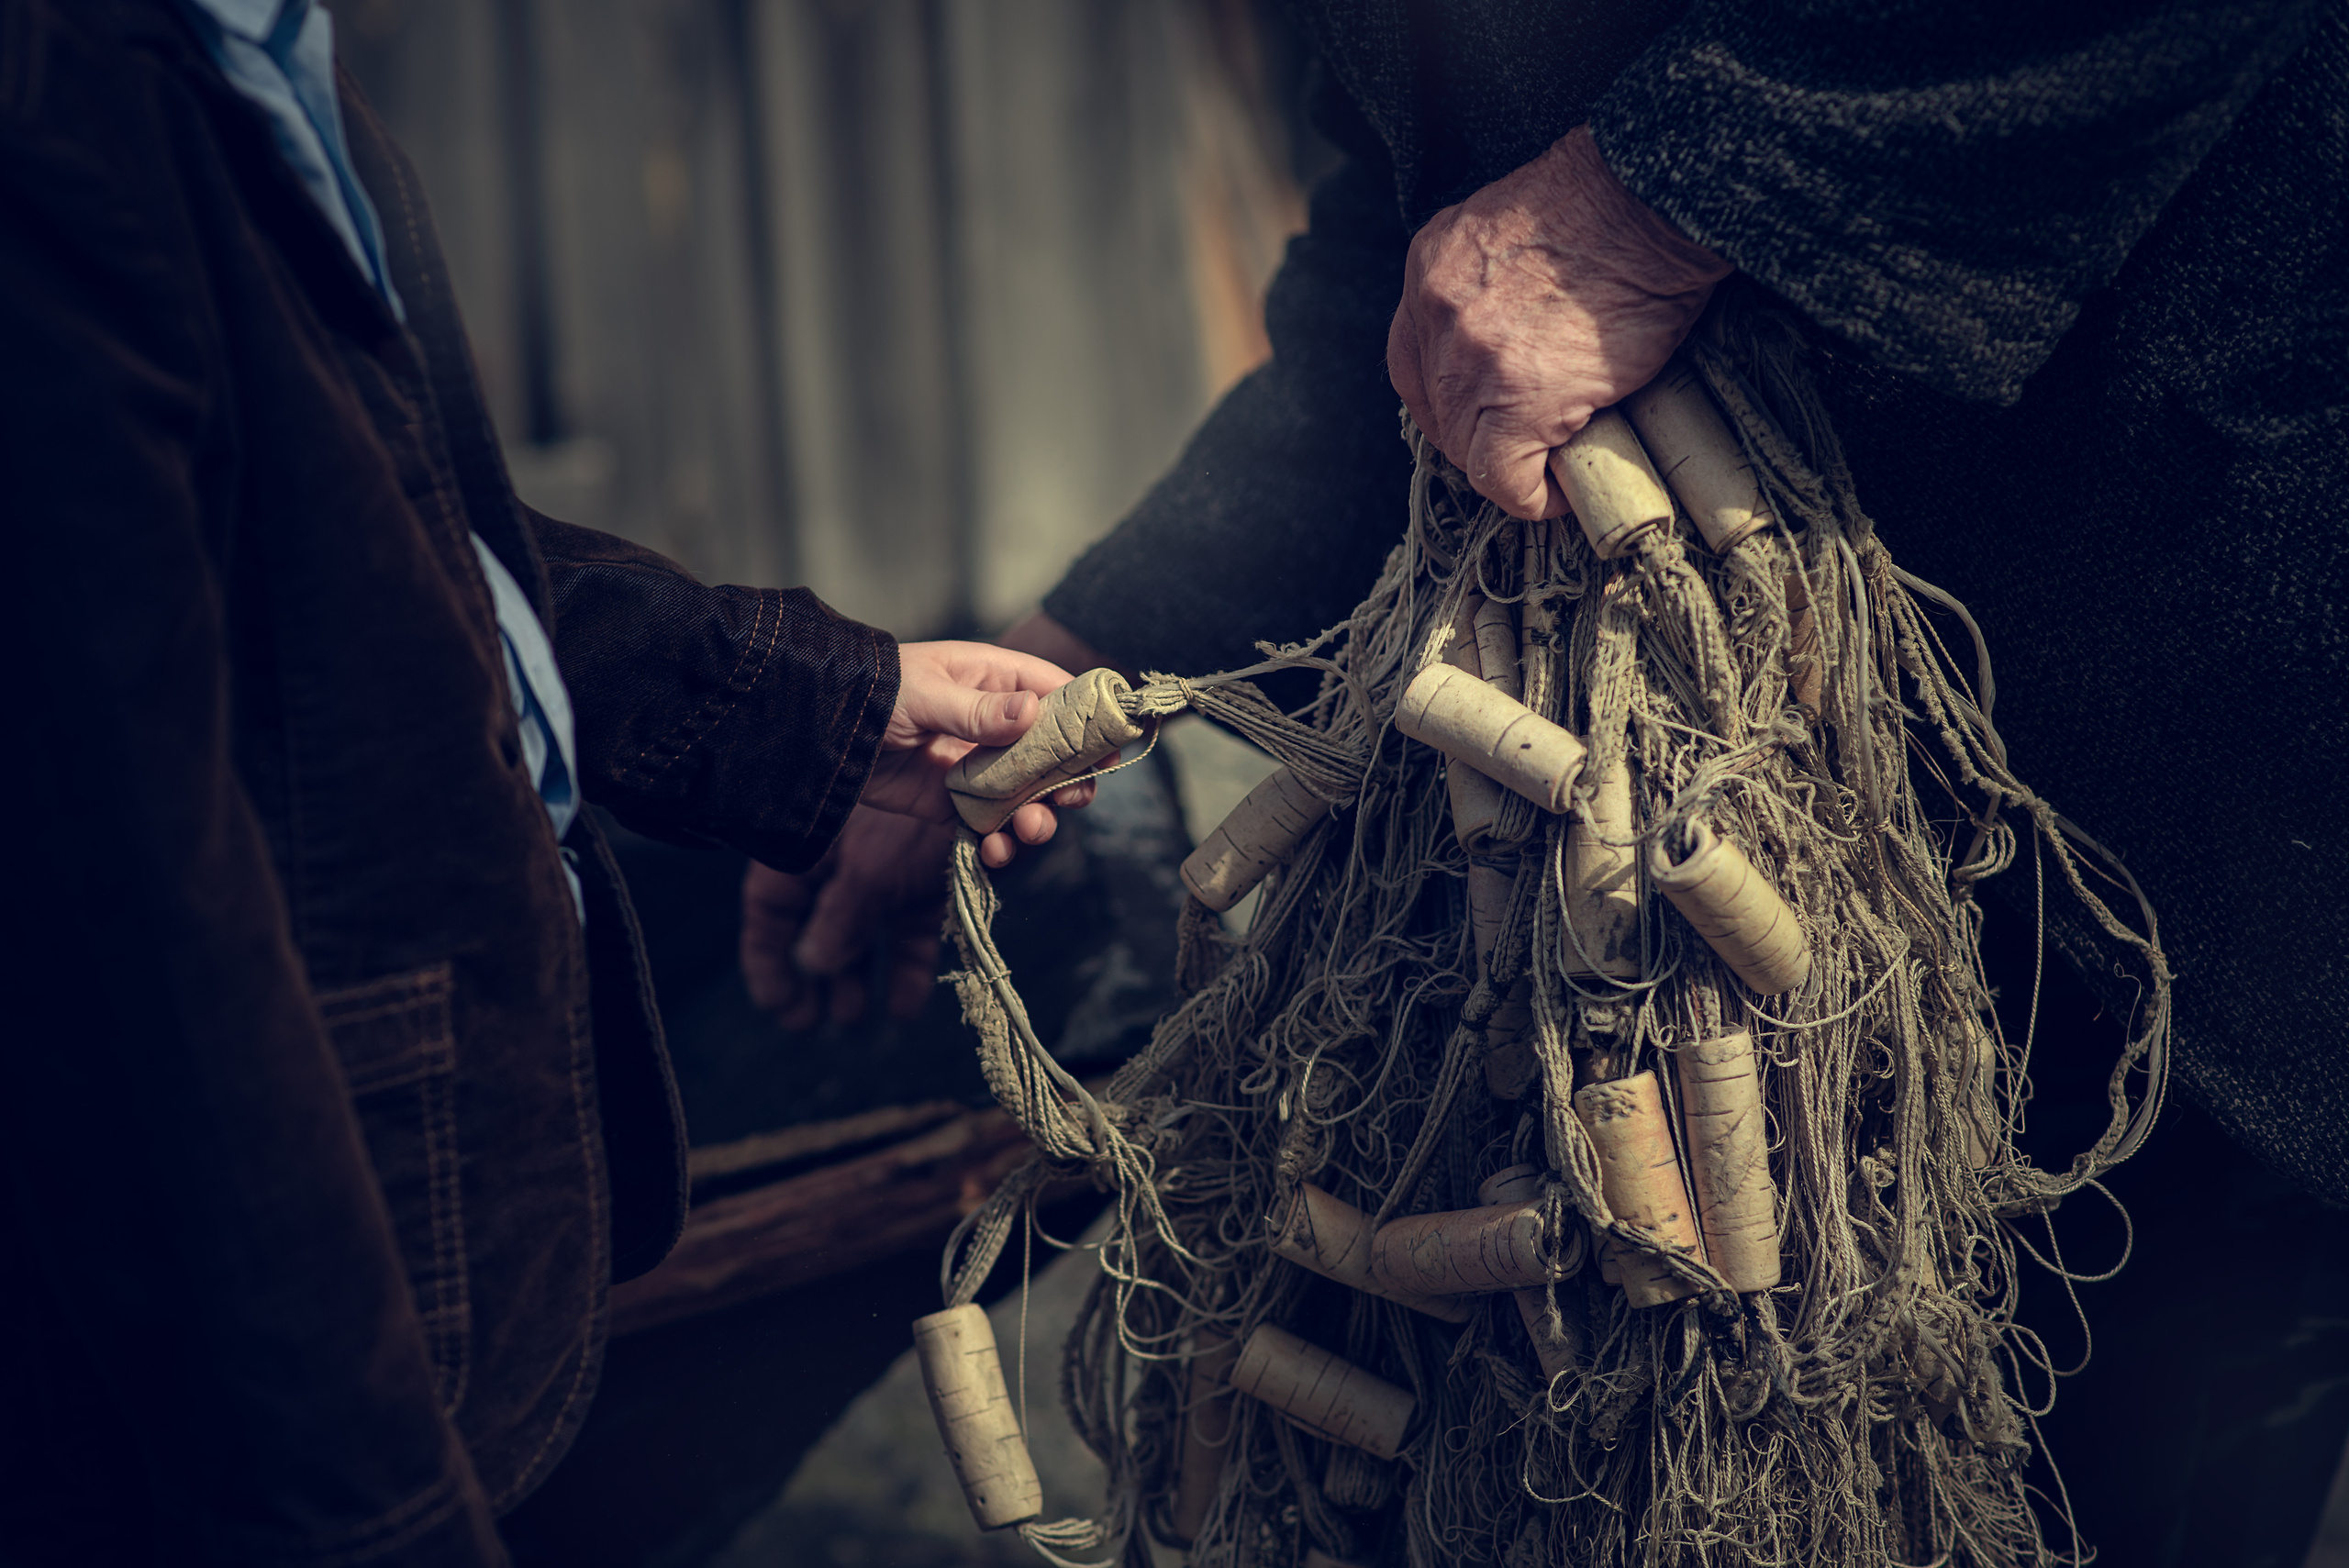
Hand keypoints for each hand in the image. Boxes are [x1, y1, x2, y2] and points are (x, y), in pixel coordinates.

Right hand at [742, 807, 957, 1027]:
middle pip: (815, 929)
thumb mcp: (869, 868)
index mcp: (813, 850)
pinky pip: (912, 937)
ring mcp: (887, 878)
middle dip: (811, 979)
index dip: (768, 958)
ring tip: (852, 1019)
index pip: (772, 908)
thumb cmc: (917, 814)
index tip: (778, 1006)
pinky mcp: (929, 889)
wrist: (989, 782)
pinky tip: (903, 1009)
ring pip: (862, 939)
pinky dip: (909, 972)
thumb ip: (841, 917)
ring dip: (856, 981)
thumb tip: (811, 964)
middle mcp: (845, 866)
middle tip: (808, 1023)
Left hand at [862, 639, 1095, 868]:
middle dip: (1068, 782)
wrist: (819, 730)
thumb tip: (1034, 712)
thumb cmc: (874, 691)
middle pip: (1055, 755)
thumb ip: (979, 709)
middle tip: (1070, 801)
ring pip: (1029, 797)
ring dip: (1038, 818)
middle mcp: (996, 725)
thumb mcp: (926, 694)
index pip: (1060, 696)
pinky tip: (994, 853)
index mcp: (996, 681)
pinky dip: (998, 845)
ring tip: (1030, 832)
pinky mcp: (954, 803)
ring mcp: (978, 766)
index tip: (1109, 751)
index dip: (1088, 723)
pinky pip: (991, 827)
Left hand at [1386, 125, 1731, 519]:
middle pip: (1435, 407)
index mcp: (1431, 263)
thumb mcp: (1521, 228)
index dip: (1447, 396)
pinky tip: (1566, 491)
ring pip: (1466, 449)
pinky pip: (1505, 479)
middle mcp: (1434, 308)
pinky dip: (1534, 497)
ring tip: (1554, 464)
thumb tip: (1514, 340)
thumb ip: (1493, 282)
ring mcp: (1468, 356)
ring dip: (1509, 466)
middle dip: (1475, 435)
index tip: (1484, 411)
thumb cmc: (1617, 206)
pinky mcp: (1515, 399)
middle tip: (1525, 448)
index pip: (1412, 356)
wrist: (1657, 200)